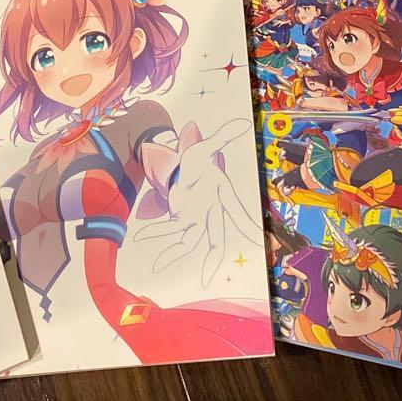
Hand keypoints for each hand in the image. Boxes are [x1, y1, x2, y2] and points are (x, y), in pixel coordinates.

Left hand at [134, 119, 261, 285]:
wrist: (184, 169)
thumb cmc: (197, 161)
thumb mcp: (204, 147)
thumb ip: (221, 137)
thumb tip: (242, 123)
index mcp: (221, 194)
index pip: (237, 213)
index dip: (247, 227)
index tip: (260, 242)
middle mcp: (211, 212)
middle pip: (214, 239)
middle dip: (211, 259)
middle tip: (207, 278)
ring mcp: (196, 219)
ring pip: (190, 243)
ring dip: (174, 253)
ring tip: (158, 263)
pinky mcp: (182, 221)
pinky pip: (172, 233)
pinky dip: (158, 235)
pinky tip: (141, 237)